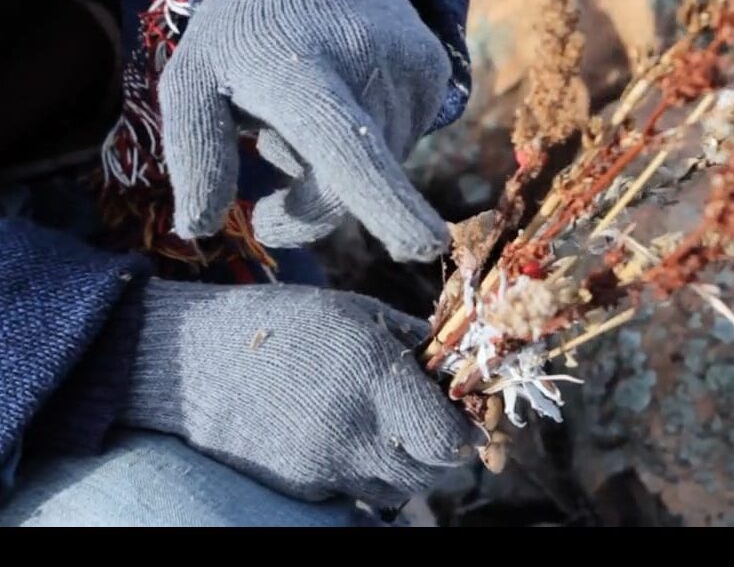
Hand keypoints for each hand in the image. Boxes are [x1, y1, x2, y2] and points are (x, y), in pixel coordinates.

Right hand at [120, 279, 479, 507]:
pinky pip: (356, 493)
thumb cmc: (282, 323)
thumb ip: (410, 340)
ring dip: (408, 469)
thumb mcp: (355, 312)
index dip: (466, 431)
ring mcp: (324, 464)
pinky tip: (351, 442)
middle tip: (435, 425)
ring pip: (397, 491)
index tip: (466, 419)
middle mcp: (353, 427)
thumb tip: (452, 361)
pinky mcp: (301, 487)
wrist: (195, 362)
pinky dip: (365, 475)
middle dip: (443, 451)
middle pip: (430, 471)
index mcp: (373, 372)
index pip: (445, 436)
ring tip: (393, 434)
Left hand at [158, 0, 450, 260]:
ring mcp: (413, 64)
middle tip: (266, 206)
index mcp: (299, 68)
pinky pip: (403, 140)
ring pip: (383, 168)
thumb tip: (202, 229)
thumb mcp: (189, 80)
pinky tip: (347, 97)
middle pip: (356, 182)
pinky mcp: (436, 70)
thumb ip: (194, 153)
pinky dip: (371, 143)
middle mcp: (370, 62)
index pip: (346, 144)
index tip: (424, 245)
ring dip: (341, 168)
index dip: (382, 200)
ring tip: (310, 114)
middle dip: (311, 207)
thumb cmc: (241, 30)